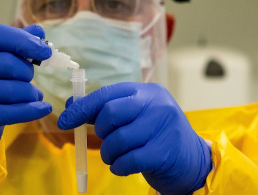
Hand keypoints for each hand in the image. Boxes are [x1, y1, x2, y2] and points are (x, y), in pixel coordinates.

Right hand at [0, 23, 52, 157]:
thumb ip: (17, 42)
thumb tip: (38, 31)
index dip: (24, 41)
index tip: (45, 51)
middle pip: (10, 64)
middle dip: (28, 72)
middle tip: (27, 77)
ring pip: (15, 91)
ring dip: (31, 93)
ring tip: (31, 95)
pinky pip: (14, 112)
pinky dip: (33, 110)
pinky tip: (43, 108)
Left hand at [58, 82, 211, 194]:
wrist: (192, 160)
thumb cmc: (156, 136)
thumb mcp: (135, 117)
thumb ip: (105, 110)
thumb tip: (70, 105)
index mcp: (146, 91)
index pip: (106, 94)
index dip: (82, 107)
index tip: (65, 120)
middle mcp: (157, 104)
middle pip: (110, 113)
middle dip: (100, 131)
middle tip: (104, 140)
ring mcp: (163, 127)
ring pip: (117, 140)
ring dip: (108, 153)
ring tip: (115, 156)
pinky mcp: (164, 151)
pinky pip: (128, 160)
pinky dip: (118, 167)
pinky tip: (123, 166)